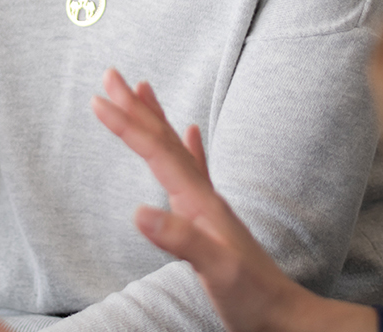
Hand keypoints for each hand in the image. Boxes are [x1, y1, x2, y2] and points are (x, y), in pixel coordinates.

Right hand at [91, 68, 377, 331]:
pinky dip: (187, 145)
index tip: (98, 100)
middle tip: (111, 75)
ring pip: (175, 148)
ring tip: (141, 89)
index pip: (157, 152)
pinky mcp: (211, 218)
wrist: (284, 314)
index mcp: (200, 202)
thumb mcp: (216, 271)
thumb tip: (138, 212)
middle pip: (164, 139)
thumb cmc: (253, 296)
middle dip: (135, 107)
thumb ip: (181, 240)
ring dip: (154, 118)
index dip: (127, 125)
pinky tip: (189, 131)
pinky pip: (195, 168)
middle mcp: (204, 195)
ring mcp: (209, 204)